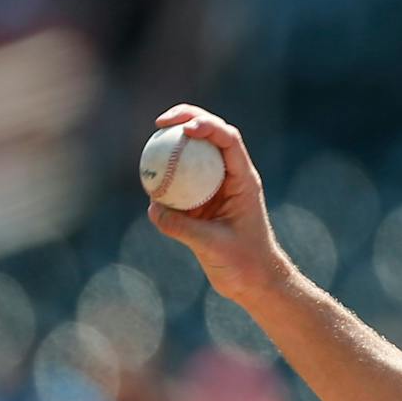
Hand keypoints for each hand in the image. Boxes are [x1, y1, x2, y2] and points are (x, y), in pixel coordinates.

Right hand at [145, 105, 293, 306]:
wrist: (254, 282)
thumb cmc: (245, 264)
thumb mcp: (214, 246)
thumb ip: (184, 227)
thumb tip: (154, 208)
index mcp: (243, 180)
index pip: (228, 141)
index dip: (207, 126)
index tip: (184, 129)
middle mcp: (230, 178)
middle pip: (210, 136)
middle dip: (187, 119)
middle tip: (160, 121)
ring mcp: (215, 188)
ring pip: (193, 154)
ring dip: (174, 142)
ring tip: (151, 139)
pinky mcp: (200, 202)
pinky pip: (179, 180)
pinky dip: (164, 174)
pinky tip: (147, 177)